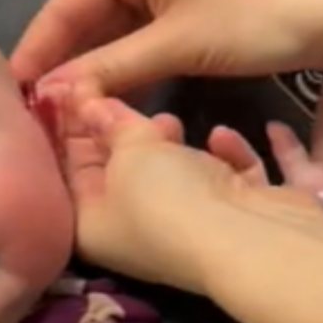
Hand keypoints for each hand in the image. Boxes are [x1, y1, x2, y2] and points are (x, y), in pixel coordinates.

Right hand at [10, 0, 322, 96]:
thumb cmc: (257, 18)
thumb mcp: (176, 46)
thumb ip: (110, 70)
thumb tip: (51, 96)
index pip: (68, 1)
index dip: (41, 49)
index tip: (12, 93)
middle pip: (89, 13)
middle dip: (67, 63)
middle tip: (34, 114)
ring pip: (116, 28)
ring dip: (96, 69)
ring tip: (61, 115)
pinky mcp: (190, 1)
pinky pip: (144, 34)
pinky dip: (128, 66)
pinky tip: (106, 99)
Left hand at [55, 88, 322, 293]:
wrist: (252, 239)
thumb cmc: (168, 200)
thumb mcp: (128, 152)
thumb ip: (110, 122)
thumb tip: (86, 101)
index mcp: (96, 228)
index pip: (71, 171)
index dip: (71, 126)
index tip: (73, 83)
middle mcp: (140, 233)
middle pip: (125, 172)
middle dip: (123, 134)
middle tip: (120, 93)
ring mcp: (194, 228)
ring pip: (177, 177)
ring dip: (172, 146)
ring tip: (170, 121)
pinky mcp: (241, 216)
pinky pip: (229, 178)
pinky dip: (228, 156)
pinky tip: (223, 136)